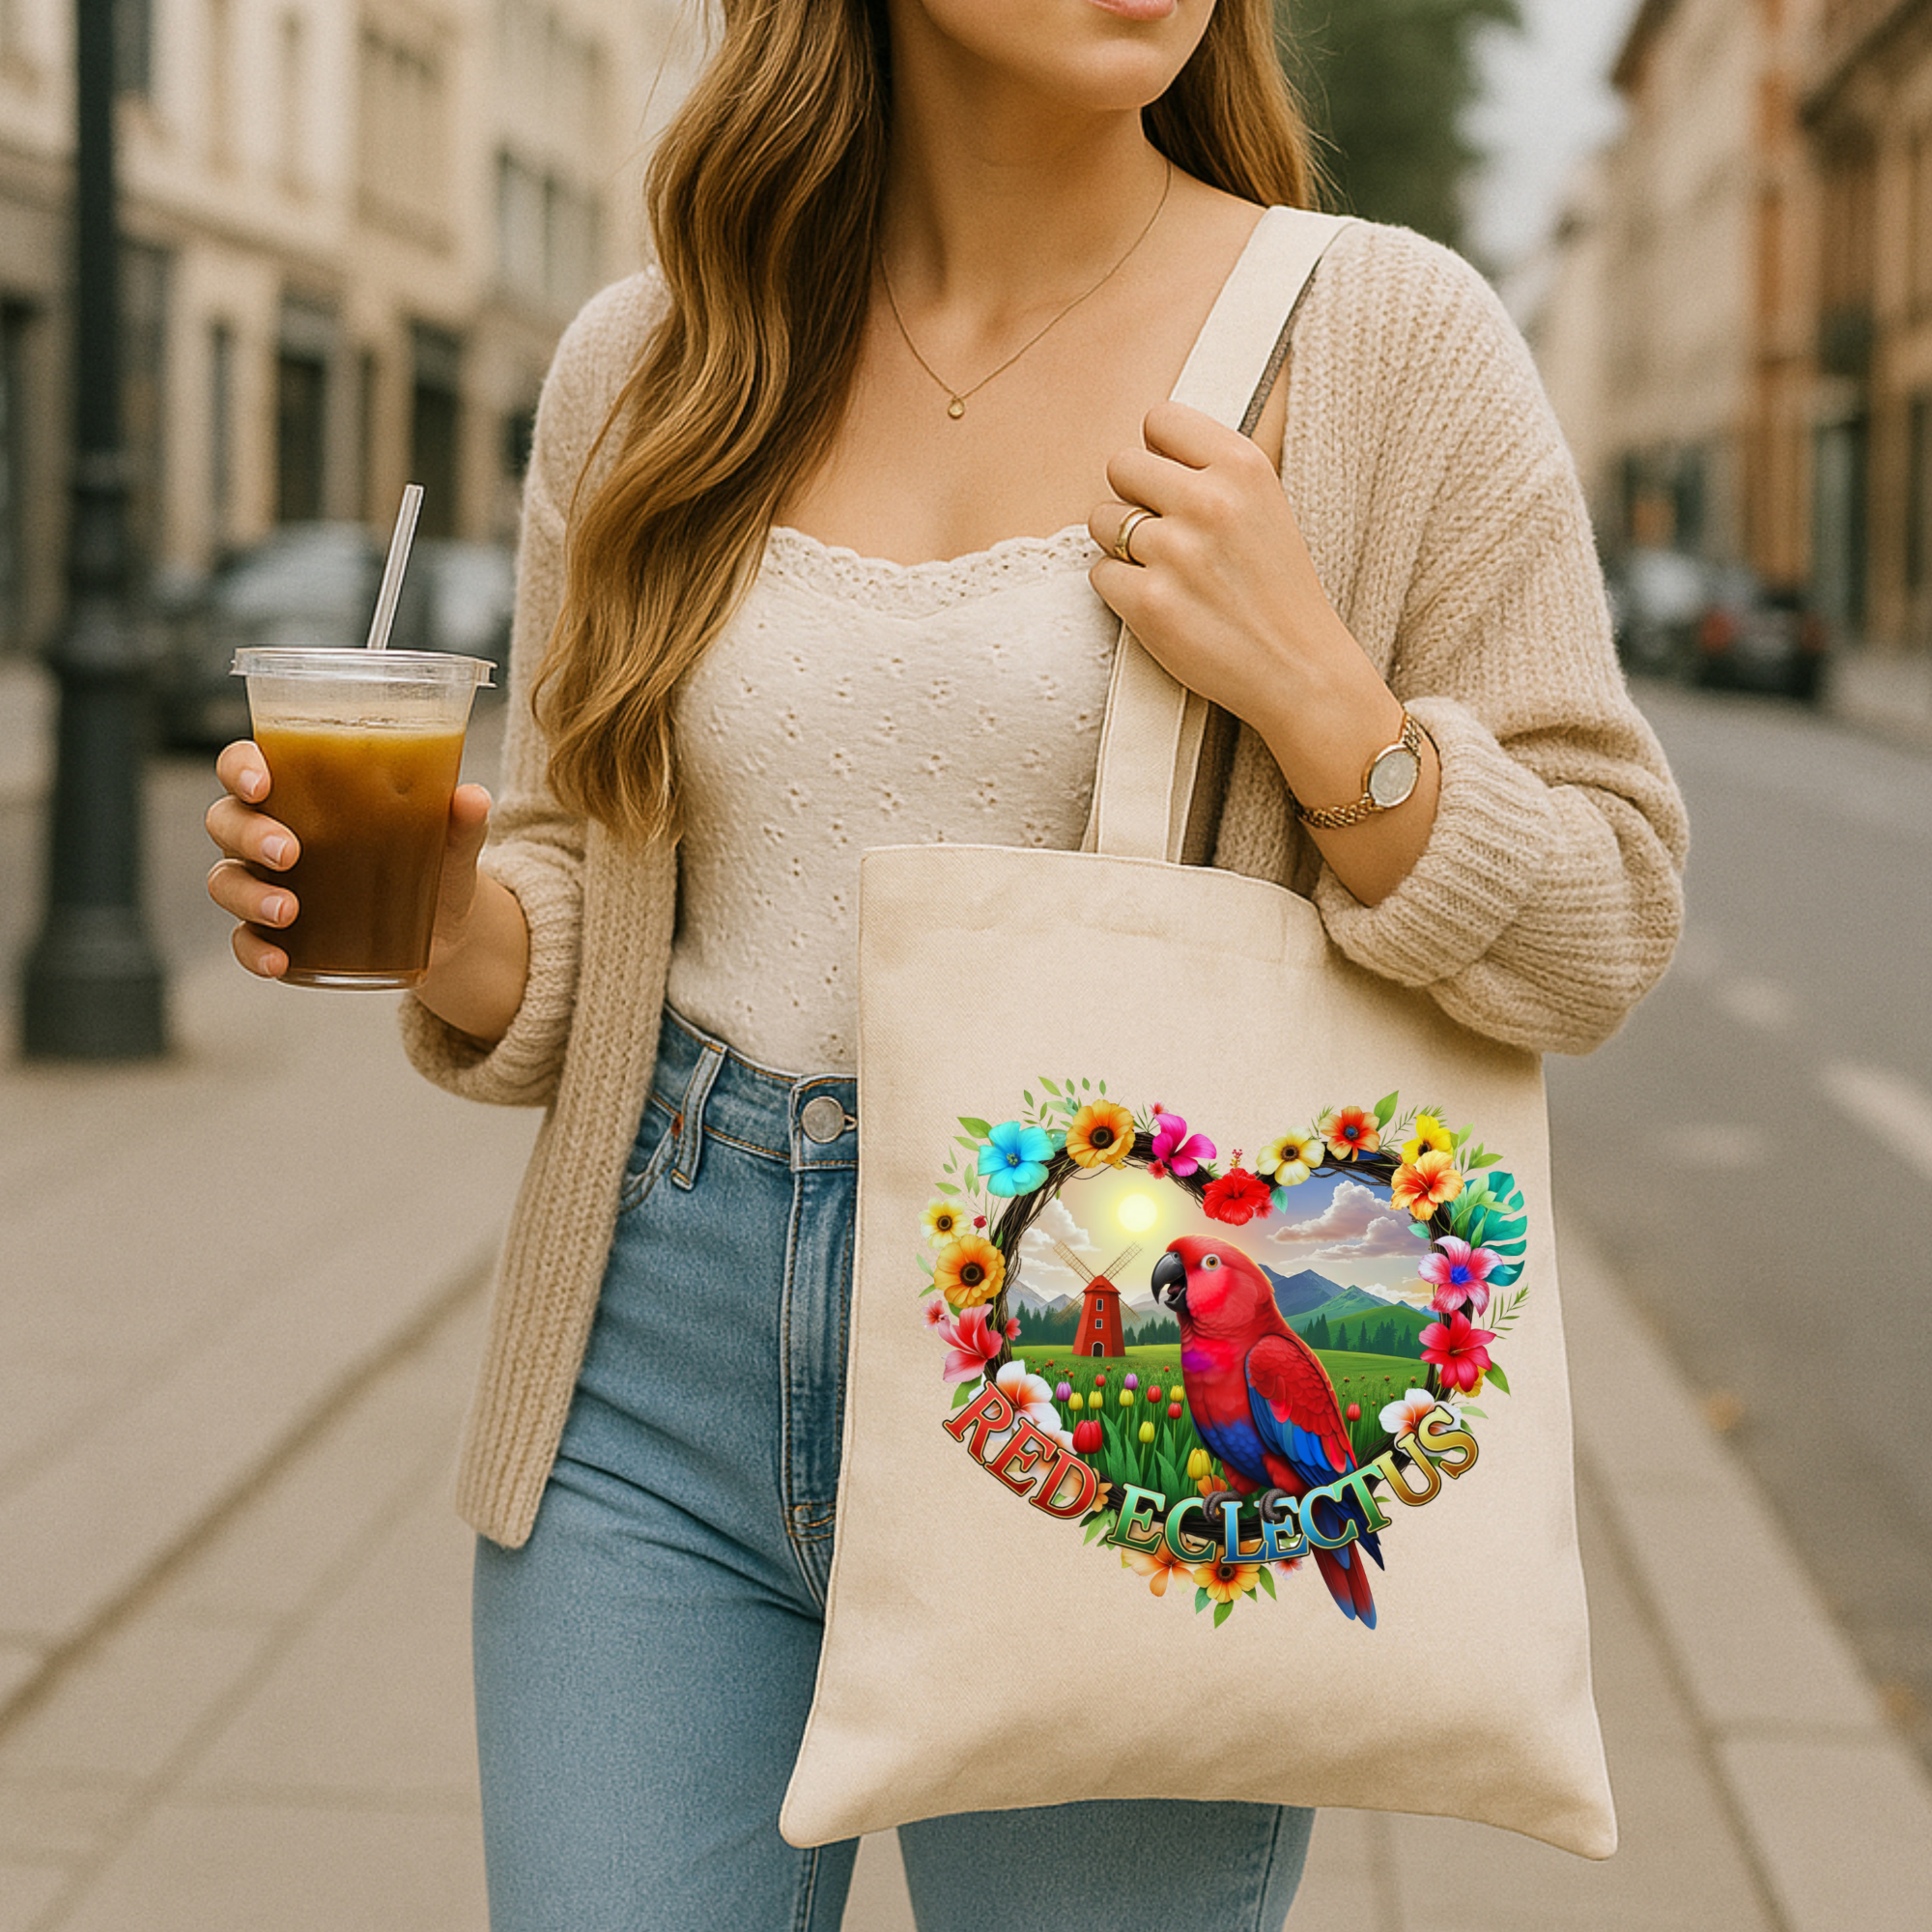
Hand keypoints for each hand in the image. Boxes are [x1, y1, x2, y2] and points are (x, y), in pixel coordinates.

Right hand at [204, 739, 492, 980]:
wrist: (444, 928)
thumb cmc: (433, 862)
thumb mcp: (450, 845)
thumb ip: (460, 822)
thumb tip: (473, 798)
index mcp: (302, 790)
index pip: (246, 764)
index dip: (240, 768)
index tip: (262, 783)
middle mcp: (272, 830)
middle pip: (227, 820)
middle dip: (247, 834)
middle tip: (289, 852)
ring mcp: (268, 882)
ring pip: (225, 879)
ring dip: (248, 894)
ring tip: (288, 910)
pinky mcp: (278, 932)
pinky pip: (244, 940)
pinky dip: (254, 951)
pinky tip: (281, 962)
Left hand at [1087, 402, 1438, 905]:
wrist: (1301, 671)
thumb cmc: (1277, 589)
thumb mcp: (1265, 505)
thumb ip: (1211, 471)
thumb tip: (1145, 447)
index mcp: (1242, 466)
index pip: (1159, 419)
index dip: (1156, 454)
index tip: (1171, 485)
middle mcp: (1209, 501)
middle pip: (1119, 465)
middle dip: (1132, 497)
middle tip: (1164, 535)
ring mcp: (1176, 553)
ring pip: (1100, 519)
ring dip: (1120, 545)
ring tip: (1164, 571)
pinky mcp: (1149, 603)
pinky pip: (1099, 573)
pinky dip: (1119, 591)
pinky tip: (1161, 605)